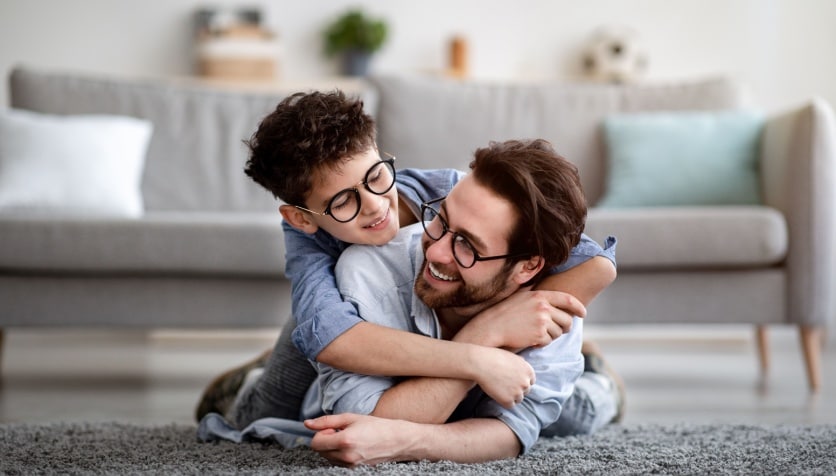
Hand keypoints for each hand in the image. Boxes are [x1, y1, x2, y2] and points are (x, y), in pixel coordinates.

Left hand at [305, 413, 414, 466]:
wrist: (397, 440)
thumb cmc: (376, 426)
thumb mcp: (351, 418)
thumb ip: (327, 421)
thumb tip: (307, 423)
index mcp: (344, 441)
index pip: (315, 443)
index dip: (321, 433)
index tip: (332, 428)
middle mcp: (346, 456)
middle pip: (320, 451)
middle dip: (326, 440)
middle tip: (340, 432)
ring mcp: (350, 465)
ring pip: (328, 457)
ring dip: (332, 447)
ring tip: (349, 438)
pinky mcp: (354, 469)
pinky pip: (338, 462)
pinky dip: (340, 453)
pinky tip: (353, 446)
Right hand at [458, 288, 585, 350]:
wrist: (490, 328)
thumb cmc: (504, 314)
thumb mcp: (520, 297)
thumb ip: (535, 294)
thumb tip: (545, 291)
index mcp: (539, 295)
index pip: (567, 299)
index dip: (578, 307)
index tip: (582, 313)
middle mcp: (543, 306)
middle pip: (567, 319)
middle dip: (564, 327)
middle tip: (558, 330)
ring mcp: (542, 321)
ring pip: (559, 332)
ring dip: (552, 336)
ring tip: (536, 334)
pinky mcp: (539, 335)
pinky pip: (549, 341)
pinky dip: (543, 342)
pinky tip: (531, 339)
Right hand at [470, 346, 535, 407]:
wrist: (481, 363)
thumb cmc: (493, 356)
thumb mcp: (512, 356)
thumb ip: (520, 362)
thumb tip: (524, 363)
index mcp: (528, 371)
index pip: (530, 381)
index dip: (521, 381)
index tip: (513, 381)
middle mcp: (526, 382)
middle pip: (525, 391)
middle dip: (517, 389)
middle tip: (505, 385)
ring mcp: (517, 392)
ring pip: (518, 399)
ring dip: (511, 396)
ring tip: (500, 389)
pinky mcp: (508, 400)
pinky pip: (509, 405)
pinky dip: (504, 401)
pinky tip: (497, 394)